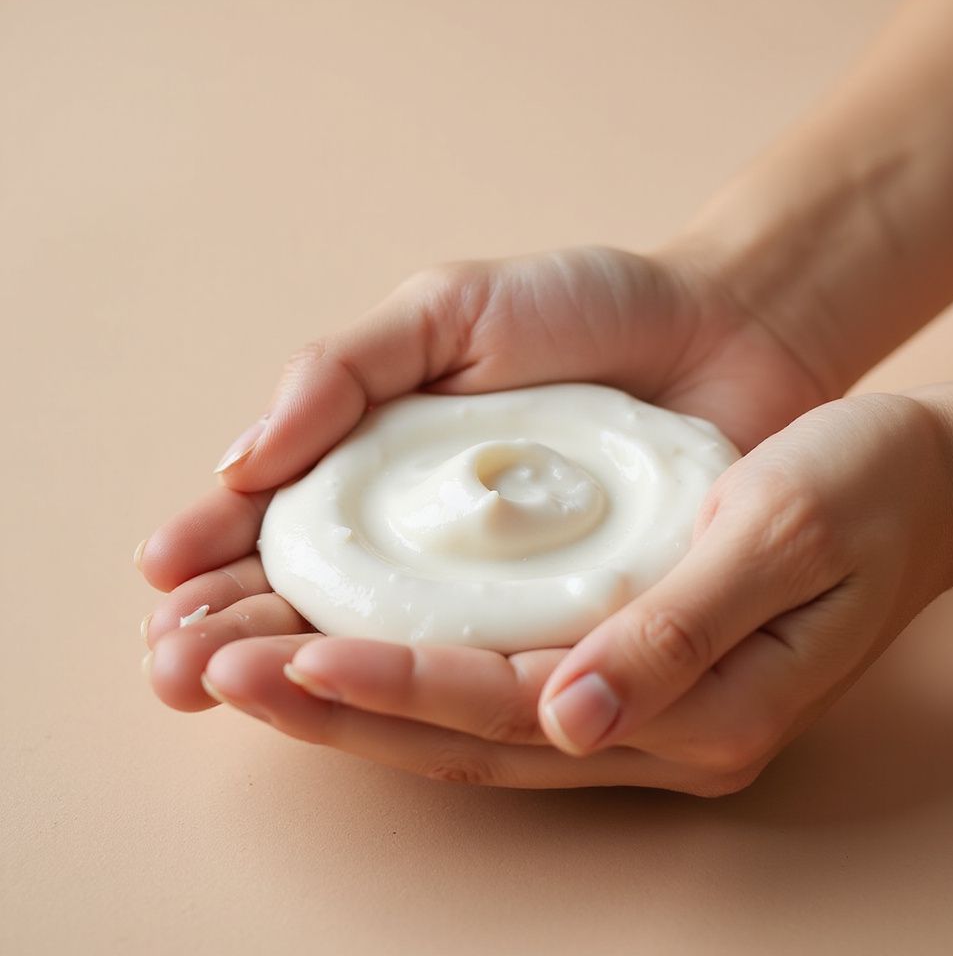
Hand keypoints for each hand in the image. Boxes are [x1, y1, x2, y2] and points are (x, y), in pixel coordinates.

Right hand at [139, 245, 827, 713]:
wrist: (729, 331)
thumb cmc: (589, 310)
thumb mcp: (452, 309)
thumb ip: (348, 368)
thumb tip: (244, 460)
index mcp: (385, 467)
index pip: (280, 522)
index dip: (215, 553)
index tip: (162, 584)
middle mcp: (429, 543)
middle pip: (311, 600)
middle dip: (232, 631)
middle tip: (173, 666)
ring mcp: (497, 592)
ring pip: (384, 650)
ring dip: (297, 673)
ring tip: (222, 688)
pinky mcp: (572, 626)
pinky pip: (492, 669)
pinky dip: (424, 692)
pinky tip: (352, 703)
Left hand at [191, 391, 952, 791]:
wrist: (912, 471)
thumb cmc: (861, 483)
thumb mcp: (785, 529)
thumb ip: (679, 630)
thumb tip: (569, 715)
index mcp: (699, 707)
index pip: (508, 706)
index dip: (393, 682)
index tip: (287, 653)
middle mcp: (649, 723)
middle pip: (459, 731)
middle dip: (330, 705)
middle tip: (208, 670)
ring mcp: (629, 699)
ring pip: (459, 716)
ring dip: (344, 694)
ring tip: (235, 667)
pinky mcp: (615, 659)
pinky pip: (488, 677)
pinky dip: (401, 664)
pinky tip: (332, 644)